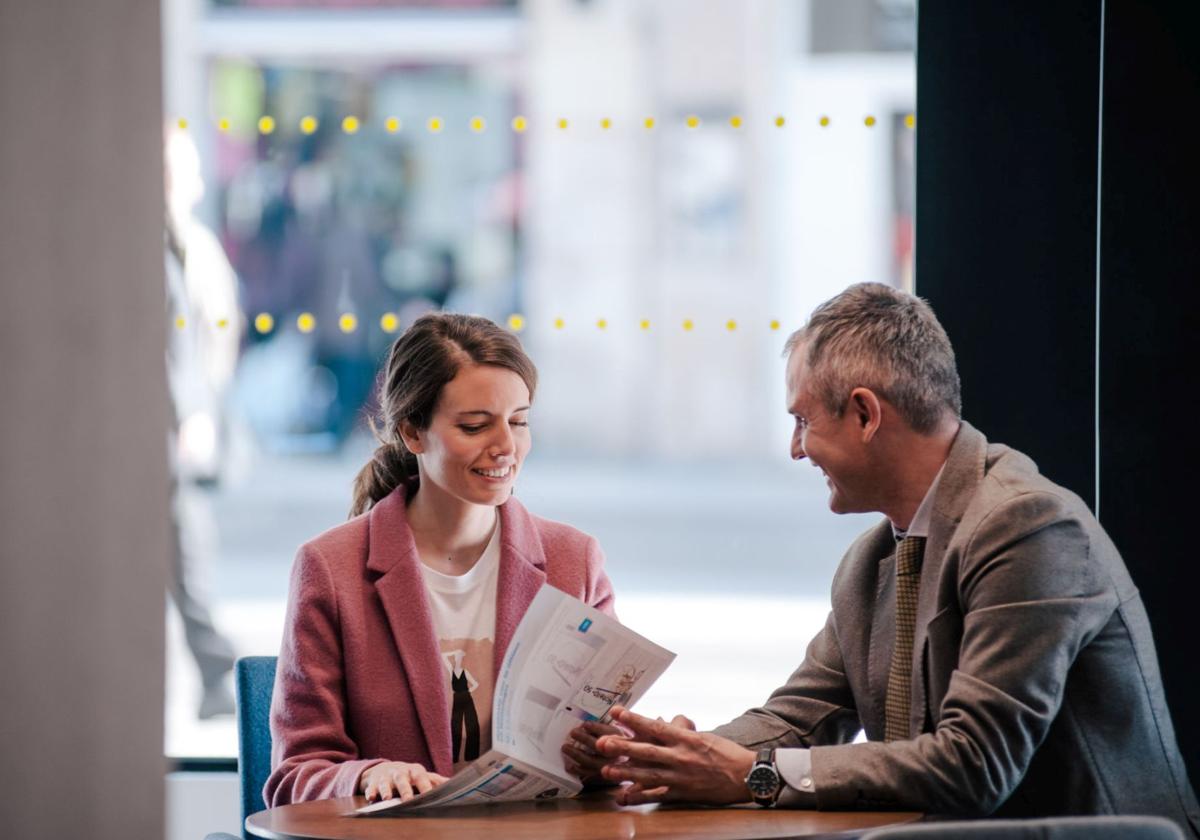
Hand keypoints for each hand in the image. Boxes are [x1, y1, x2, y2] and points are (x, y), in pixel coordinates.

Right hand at [359, 761, 448, 802]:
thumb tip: (453, 784)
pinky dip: (371, 792)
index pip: (421, 776)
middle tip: (408, 800)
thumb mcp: (422, 775)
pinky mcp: (374, 783)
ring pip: (386, 782)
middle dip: (405, 789)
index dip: (425, 785)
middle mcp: (400, 772)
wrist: (385, 769)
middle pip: (402, 778)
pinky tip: (371, 798)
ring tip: (386, 799)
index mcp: (414, 771)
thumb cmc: (409, 775)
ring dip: (386, 790)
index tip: (430, 795)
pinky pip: (371, 787)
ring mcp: (386, 777)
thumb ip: (436, 780)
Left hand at [562, 721, 626, 783]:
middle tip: (573, 732)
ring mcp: (609, 767)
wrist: (626, 764)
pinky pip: (588, 774)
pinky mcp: (602, 777)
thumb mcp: (615, 732)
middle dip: (585, 739)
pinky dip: (576, 770)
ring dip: (576, 754)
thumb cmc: (616, 743)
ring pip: (592, 761)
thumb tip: (585, 723)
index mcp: (621, 739)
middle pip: (600, 746)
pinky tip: (569, 766)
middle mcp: (616, 754)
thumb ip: (603, 727)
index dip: (596, 728)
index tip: (585, 724)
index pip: (609, 732)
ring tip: (566, 747)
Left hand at [595, 705, 755, 805]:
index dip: (634, 719)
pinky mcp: (684, 793)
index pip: (655, 727)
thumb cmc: (725, 753)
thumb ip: (679, 734)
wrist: (747, 774)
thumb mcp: (702, 737)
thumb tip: (658, 726)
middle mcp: (681, 756)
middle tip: (603, 743)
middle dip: (624, 747)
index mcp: (686, 739)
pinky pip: (658, 795)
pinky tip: (624, 797)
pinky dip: (640, 796)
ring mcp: (681, 776)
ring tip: (607, 771)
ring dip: (627, 772)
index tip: (616, 712)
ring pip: (649, 774)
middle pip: (648, 750)